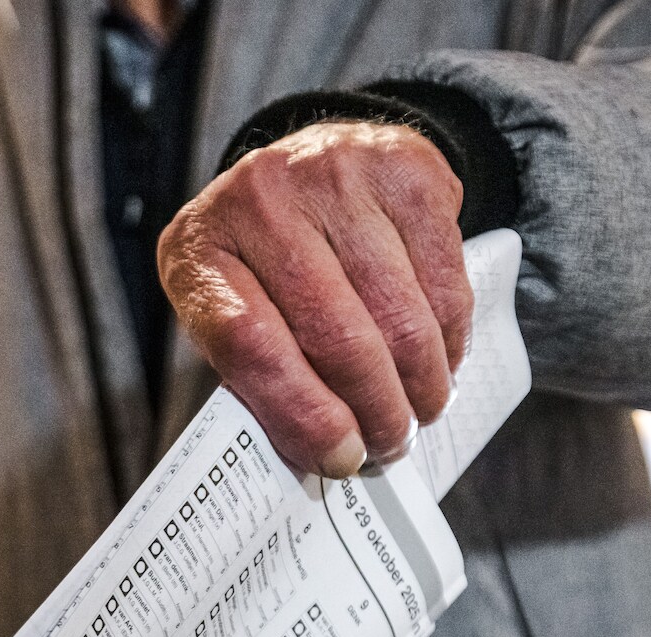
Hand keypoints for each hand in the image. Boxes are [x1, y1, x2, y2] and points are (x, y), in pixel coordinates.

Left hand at [157, 121, 471, 476]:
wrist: (306, 165)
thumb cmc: (262, 261)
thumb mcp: (231, 309)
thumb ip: (260, 374)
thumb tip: (330, 452)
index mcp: (200, 253)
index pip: (250, 344)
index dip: (302, 411)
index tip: (341, 457)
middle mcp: (261, 201)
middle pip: (336, 334)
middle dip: (377, 409)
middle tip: (392, 444)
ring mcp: (336, 175)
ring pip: (400, 312)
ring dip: (421, 381)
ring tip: (422, 409)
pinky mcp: (406, 169)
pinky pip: (443, 278)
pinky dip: (450, 335)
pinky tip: (440, 357)